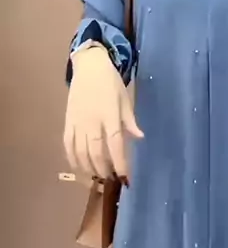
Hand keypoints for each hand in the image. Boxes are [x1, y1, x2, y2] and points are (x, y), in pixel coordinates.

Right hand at [64, 43, 143, 180]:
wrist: (89, 67)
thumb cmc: (110, 83)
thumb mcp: (125, 99)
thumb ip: (130, 121)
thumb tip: (140, 138)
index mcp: (109, 114)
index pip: (115, 144)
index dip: (120, 163)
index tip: (125, 179)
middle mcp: (92, 121)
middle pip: (97, 152)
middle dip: (104, 170)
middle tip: (111, 180)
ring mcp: (78, 122)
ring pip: (81, 152)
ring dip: (89, 169)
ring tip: (97, 178)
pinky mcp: (68, 122)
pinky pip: (68, 146)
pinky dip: (73, 160)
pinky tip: (79, 169)